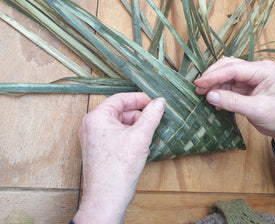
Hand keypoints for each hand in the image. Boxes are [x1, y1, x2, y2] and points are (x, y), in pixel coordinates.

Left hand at [73, 93, 164, 223]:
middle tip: (154, 119)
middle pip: (120, 111)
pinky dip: (129, 137)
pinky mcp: (98, 148)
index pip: (120, 98)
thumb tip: (160, 102)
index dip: (139, 99)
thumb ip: (151, 116)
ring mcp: (93, 137)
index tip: (153, 102)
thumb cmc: (117, 170)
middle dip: (138, 115)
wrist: (106, 201)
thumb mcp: (140, 137)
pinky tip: (140, 147)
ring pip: (119, 123)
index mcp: (97, 117)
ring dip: (135, 128)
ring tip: (147, 137)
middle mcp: (91, 125)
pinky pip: (116, 135)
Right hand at [194, 57, 274, 156]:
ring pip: (226, 75)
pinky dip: (219, 91)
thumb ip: (232, 102)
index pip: (234, 69)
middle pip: (228, 67)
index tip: (199, 83)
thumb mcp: (256, 110)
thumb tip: (209, 95)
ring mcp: (250, 77)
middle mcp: (256, 70)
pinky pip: (227, 85)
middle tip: (198, 88)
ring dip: (214, 85)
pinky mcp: (245, 86)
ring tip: (204, 95)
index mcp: (264, 70)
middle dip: (212, 77)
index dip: (214, 75)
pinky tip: (214, 101)